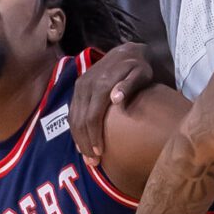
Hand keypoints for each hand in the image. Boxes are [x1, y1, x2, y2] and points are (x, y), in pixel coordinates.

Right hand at [70, 42, 152, 164]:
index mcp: (100, 85)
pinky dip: (75, 128)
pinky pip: (72, 112)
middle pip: (80, 121)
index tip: (99, 153)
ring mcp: (80, 86)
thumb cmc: (139, 67)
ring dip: (78, 139)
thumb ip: (129, 85)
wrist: (128, 51)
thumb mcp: (141, 73)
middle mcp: (85, 86)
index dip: (94, 137)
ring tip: (87, 157)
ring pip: (73, 118)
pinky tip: (82, 141)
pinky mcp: (78, 88)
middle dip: (84, 143)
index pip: (92, 116)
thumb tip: (115, 99)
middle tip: (93, 163)